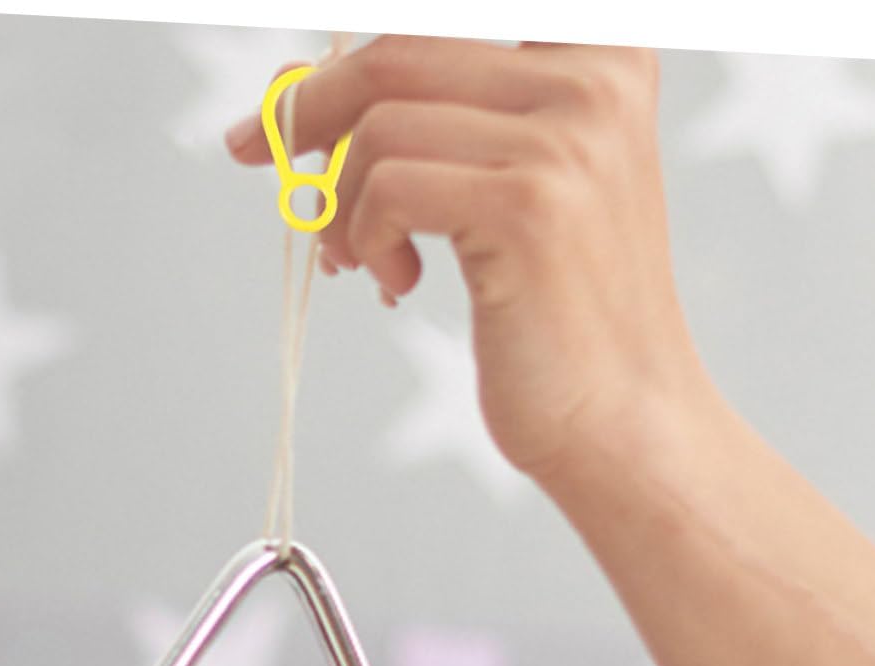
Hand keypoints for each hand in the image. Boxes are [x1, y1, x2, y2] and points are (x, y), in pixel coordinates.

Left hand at [226, 36, 713, 478]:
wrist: (619, 418)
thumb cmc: (553, 310)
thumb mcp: (501, 184)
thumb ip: (427, 117)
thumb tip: (287, 83)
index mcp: (599, 53)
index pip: (437, 23)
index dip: (353, 55)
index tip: (291, 98)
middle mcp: (594, 76)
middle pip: (399, 50)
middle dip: (308, 110)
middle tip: (255, 153)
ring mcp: (568, 138)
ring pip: (380, 124)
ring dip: (339, 201)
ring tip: (354, 259)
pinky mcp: (529, 206)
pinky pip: (387, 186)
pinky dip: (364, 237)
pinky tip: (396, 283)